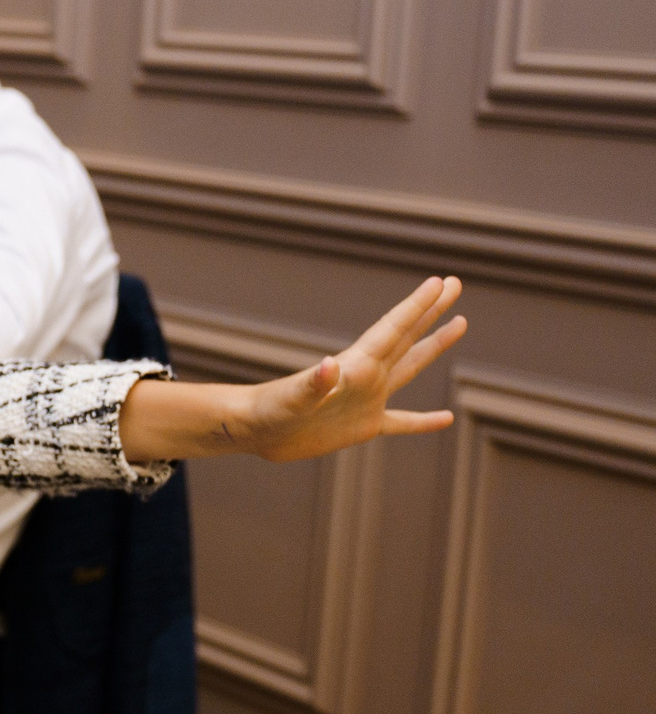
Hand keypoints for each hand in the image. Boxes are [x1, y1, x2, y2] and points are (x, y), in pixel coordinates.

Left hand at [117, 276, 467, 464]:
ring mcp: (366, 400)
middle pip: (407, 337)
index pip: (393, 329)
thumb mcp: (291, 399)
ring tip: (459, 324)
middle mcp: (365, 377)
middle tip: (455, 283)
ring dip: (434, 347)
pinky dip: (423, 422)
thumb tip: (330, 367)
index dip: (417, 307)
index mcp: (354, 366)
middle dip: (431, 311)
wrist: (253, 431)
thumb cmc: (269, 412)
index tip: (441, 282)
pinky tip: (445, 419)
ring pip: (410, 368)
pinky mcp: (362, 426)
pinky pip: (402, 422)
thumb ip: (312, 384)